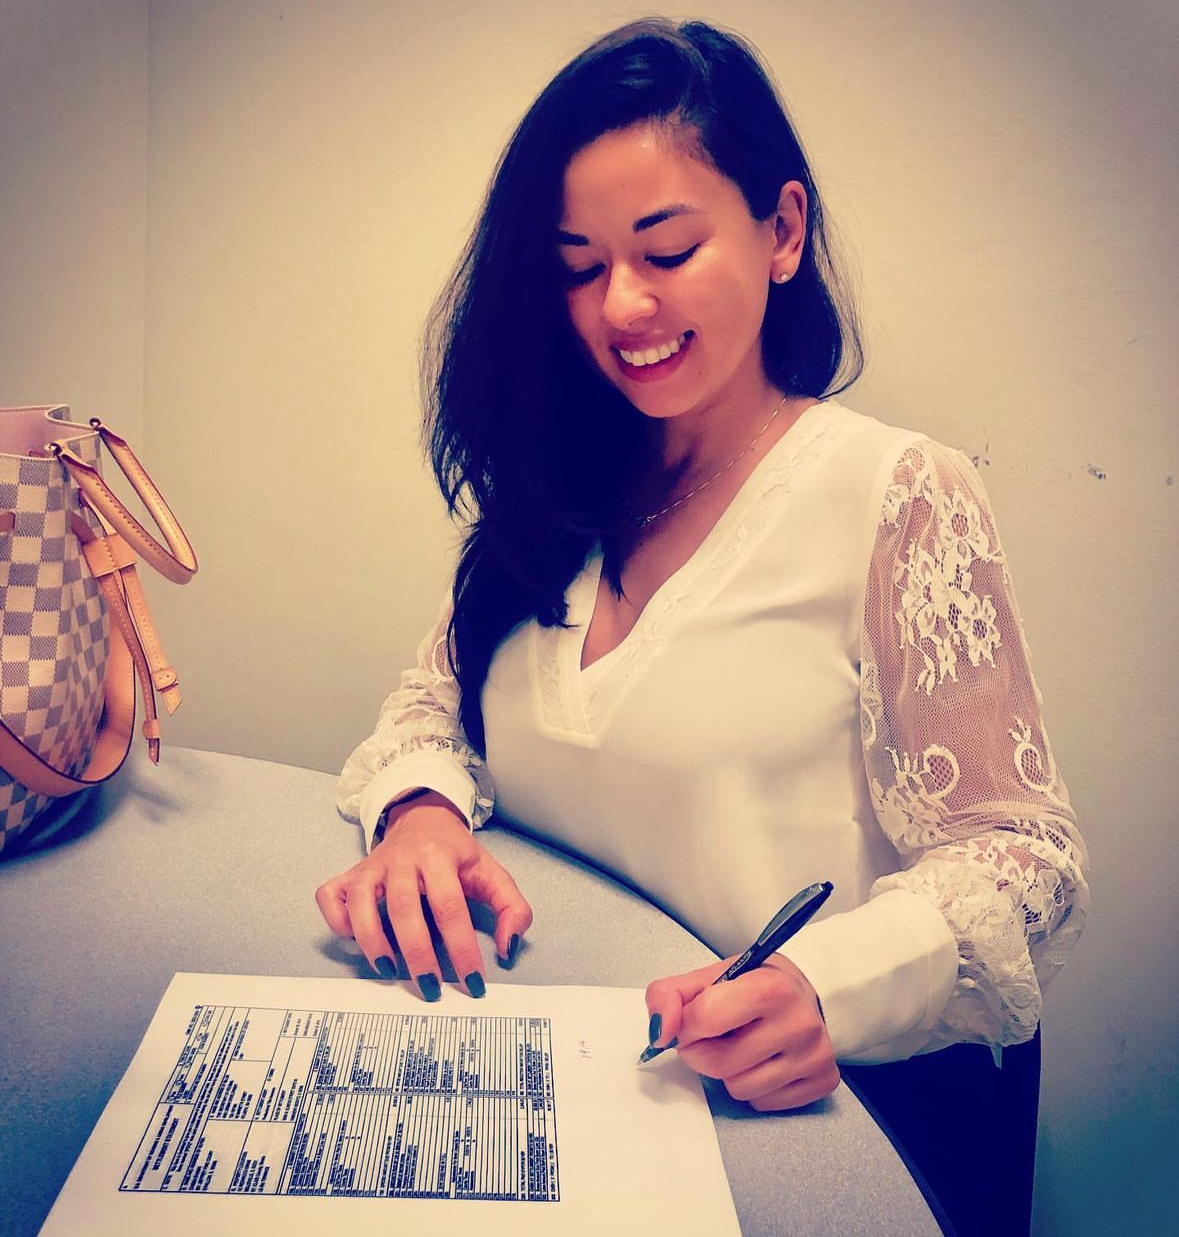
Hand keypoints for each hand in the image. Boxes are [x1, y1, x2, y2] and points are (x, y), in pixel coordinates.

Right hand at [315, 792, 531, 1000]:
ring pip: (362, 904)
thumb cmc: (456, 854)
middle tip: (431, 989)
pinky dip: (338, 920)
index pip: (450, 907)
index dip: (461, 948)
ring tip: (390, 971)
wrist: (424, 818)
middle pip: (405, 909)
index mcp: (440, 856)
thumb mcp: (491, 873)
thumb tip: (507, 948)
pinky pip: (331, 896)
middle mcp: (402, 859)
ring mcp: (373, 866)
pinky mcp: (351, 874)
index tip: (472, 983)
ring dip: (373, 942)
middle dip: (418, 954)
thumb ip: (512, 908)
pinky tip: (355, 938)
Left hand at [644, 954, 837, 1109]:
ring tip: (742, 1045)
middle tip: (713, 1035)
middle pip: (719, 1062)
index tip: (691, 1020)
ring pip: (739, 1089)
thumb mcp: (709, 976)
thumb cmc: (752, 983)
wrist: (804, 992)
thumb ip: (669, 995)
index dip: (686, 1025)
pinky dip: (754, 1086)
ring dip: (728, 1072)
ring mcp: (815, 1055)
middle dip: (702, 1052)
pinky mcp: (823, 1081)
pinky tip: (764, 1060)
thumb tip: (660, 1033)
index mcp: (771, 986)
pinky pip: (763, 1103)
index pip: (705, 1018)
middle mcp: (800, 1022)